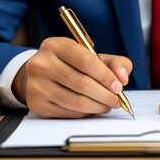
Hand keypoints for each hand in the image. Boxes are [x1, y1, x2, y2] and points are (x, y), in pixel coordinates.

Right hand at [11, 37, 131, 117]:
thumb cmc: (71, 64)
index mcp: (56, 46)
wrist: (41, 74)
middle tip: (116, 100)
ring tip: (107, 105)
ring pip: (76, 101)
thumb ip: (115, 63)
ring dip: (98, 106)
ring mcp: (36, 85)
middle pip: (82, 83)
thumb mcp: (93, 55)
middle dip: (105, 95)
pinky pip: (69, 112)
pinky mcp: (37, 104)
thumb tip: (123, 77)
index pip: (86, 61)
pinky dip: (85, 113)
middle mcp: (42, 64)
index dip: (106, 76)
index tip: (118, 86)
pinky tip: (92, 108)